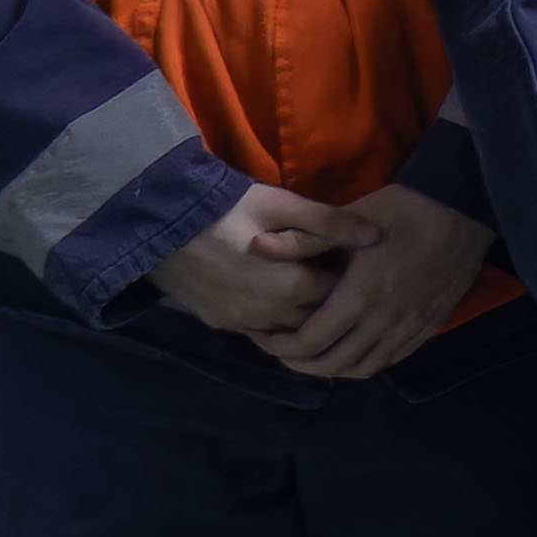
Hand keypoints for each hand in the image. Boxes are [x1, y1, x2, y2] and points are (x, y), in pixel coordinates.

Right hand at [152, 182, 351, 341]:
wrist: (157, 220)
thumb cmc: (224, 206)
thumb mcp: (281, 205)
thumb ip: (331, 222)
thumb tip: (379, 235)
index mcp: (289, 288)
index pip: (337, 295)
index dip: (347, 277)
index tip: (350, 259)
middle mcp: (268, 315)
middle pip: (314, 317)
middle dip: (327, 299)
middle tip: (329, 271)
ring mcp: (240, 323)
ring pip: (286, 330)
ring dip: (300, 314)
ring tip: (304, 284)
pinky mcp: (218, 322)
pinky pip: (256, 331)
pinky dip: (271, 321)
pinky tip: (274, 298)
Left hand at [255, 184, 493, 384]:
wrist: (464, 207)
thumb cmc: (403, 209)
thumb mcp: (349, 218)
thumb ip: (303, 239)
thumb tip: (257, 247)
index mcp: (360, 296)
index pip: (311, 342)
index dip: (281, 347)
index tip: (264, 338)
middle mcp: (385, 321)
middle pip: (335, 364)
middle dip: (301, 364)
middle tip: (282, 350)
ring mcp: (411, 327)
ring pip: (365, 367)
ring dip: (334, 369)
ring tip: (315, 355)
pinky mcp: (430, 325)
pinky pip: (393, 358)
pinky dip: (366, 362)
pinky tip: (356, 349)